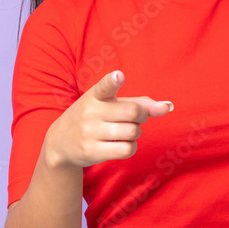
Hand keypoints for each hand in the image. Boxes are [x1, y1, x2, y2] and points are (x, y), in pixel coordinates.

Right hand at [45, 70, 172, 167]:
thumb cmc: (94, 118)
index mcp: (95, 95)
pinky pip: (126, 149)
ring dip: (135, 133)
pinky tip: (121, 144)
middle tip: (135, 118)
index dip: (112, 81)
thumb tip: (168, 106)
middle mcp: (91, 112)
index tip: (119, 76)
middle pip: (133, 112)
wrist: (60, 142)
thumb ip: (139, 103)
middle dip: (141, 116)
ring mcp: (89, 132)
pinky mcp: (91, 151)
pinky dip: (130, 147)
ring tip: (123, 132)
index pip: (104, 86)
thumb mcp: (110, 104)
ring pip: (132, 132)